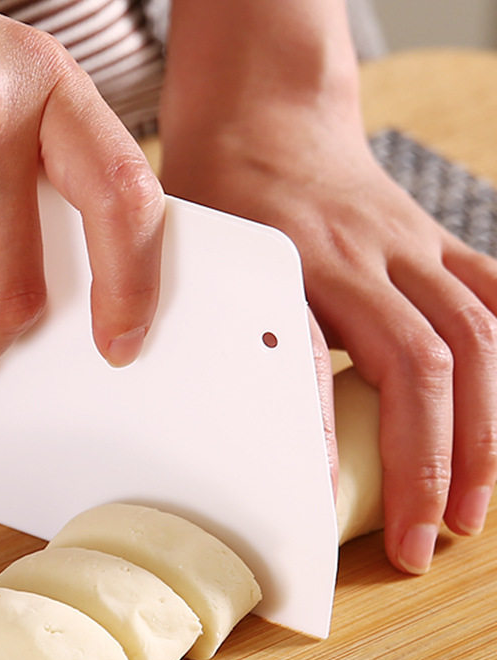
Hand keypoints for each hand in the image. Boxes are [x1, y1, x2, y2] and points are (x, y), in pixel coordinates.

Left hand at [161, 91, 496, 574]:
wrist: (262, 117)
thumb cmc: (222, 192)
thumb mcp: (195, 253)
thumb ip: (204, 324)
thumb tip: (204, 416)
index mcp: (290, 260)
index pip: (315, 358)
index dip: (323, 436)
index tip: (320, 504)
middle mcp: (362, 256)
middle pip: (419, 362)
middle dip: (428, 461)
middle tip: (421, 541)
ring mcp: (408, 247)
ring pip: (472, 340)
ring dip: (482, 434)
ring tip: (469, 510)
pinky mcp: (432, 242)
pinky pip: (489, 299)